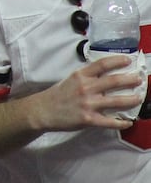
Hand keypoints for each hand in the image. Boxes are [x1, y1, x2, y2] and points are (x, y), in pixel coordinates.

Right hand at [26, 54, 146, 131]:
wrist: (43, 111)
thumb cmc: (57, 95)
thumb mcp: (70, 79)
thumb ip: (87, 77)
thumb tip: (106, 74)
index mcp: (80, 76)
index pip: (102, 64)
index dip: (117, 61)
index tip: (128, 60)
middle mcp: (85, 88)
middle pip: (113, 81)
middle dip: (130, 79)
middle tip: (139, 79)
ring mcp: (88, 104)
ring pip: (116, 101)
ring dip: (131, 100)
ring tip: (139, 98)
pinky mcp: (88, 119)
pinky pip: (110, 122)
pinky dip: (122, 123)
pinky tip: (128, 122)